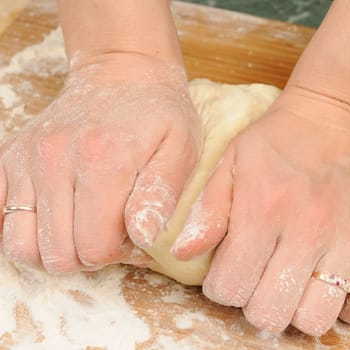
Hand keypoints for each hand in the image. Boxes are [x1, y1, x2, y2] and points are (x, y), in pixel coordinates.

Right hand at [0, 54, 201, 271]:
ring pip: (20, 246)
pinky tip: (55, 215)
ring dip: (55, 248)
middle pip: (58, 255)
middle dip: (88, 255)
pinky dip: (23, 229)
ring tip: (83, 225)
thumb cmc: (159, 114)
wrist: (123, 74)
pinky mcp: (8, 158)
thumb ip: (162, 195)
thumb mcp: (181, 149)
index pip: (95, 249)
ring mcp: (26, 159)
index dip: (117, 253)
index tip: (132, 234)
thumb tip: (143, 239)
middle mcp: (56, 160)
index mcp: (103, 162)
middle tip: (110, 229)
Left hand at [172, 86, 349, 334]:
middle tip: (263, 280)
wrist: (345, 114)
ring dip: (300, 310)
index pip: (230, 289)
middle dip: (257, 304)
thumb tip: (184, 254)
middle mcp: (309, 229)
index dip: (223, 287)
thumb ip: (208, 210)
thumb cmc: (283, 140)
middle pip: (271, 314)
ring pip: (316, 319)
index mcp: (264, 209)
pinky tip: (336, 285)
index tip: (233, 271)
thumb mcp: (233, 162)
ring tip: (298, 283)